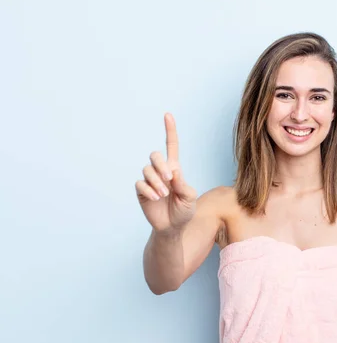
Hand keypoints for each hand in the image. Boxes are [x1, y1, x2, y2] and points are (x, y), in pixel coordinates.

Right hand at [135, 113, 197, 233]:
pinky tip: (155, 198)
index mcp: (175, 169)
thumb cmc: (184, 211)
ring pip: (147, 170)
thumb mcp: (189, 197)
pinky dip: (148, 190)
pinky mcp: (141, 191)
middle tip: (169, 179)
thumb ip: (183, 184)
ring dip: (156, 181)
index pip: (172, 146)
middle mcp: (161, 171)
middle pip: (155, 155)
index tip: (168, 115)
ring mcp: (150, 181)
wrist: (173, 227)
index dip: (170, 131)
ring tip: (163, 194)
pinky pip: (140, 184)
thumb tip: (173, 170)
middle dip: (161, 165)